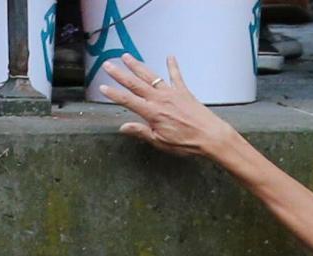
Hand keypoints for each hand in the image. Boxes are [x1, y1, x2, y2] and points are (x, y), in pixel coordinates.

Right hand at [100, 56, 234, 160]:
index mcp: (152, 113)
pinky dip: (173, 66)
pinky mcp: (184, 92)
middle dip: (120, 74)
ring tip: (126, 56)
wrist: (210, 136)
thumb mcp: (161, 142)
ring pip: (151, 76)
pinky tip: (170, 56)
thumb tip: (123, 127)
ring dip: (138, 66)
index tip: (102, 87)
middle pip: (135, 84)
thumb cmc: (186, 143)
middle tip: (108, 65)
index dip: (114, 94)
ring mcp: (172, 93)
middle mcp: (159, 99)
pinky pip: (177, 76)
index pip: (128, 101)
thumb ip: (141, 132)